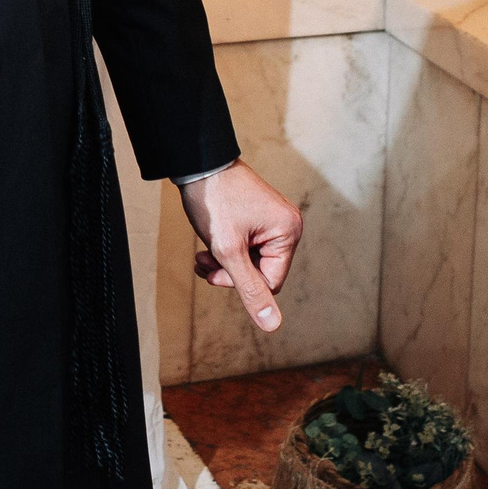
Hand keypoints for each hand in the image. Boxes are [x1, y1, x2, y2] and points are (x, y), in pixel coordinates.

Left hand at [178, 160, 302, 331]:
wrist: (198, 163)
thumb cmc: (214, 202)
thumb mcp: (229, 251)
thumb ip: (250, 290)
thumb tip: (272, 325)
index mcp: (289, 232)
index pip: (271, 282)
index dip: (240, 284)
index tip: (213, 272)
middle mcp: (288, 226)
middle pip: (261, 272)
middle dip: (230, 272)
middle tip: (204, 263)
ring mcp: (273, 220)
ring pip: (251, 260)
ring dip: (224, 263)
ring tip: (202, 255)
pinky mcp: (259, 217)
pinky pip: (248, 246)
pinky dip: (227, 250)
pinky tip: (207, 246)